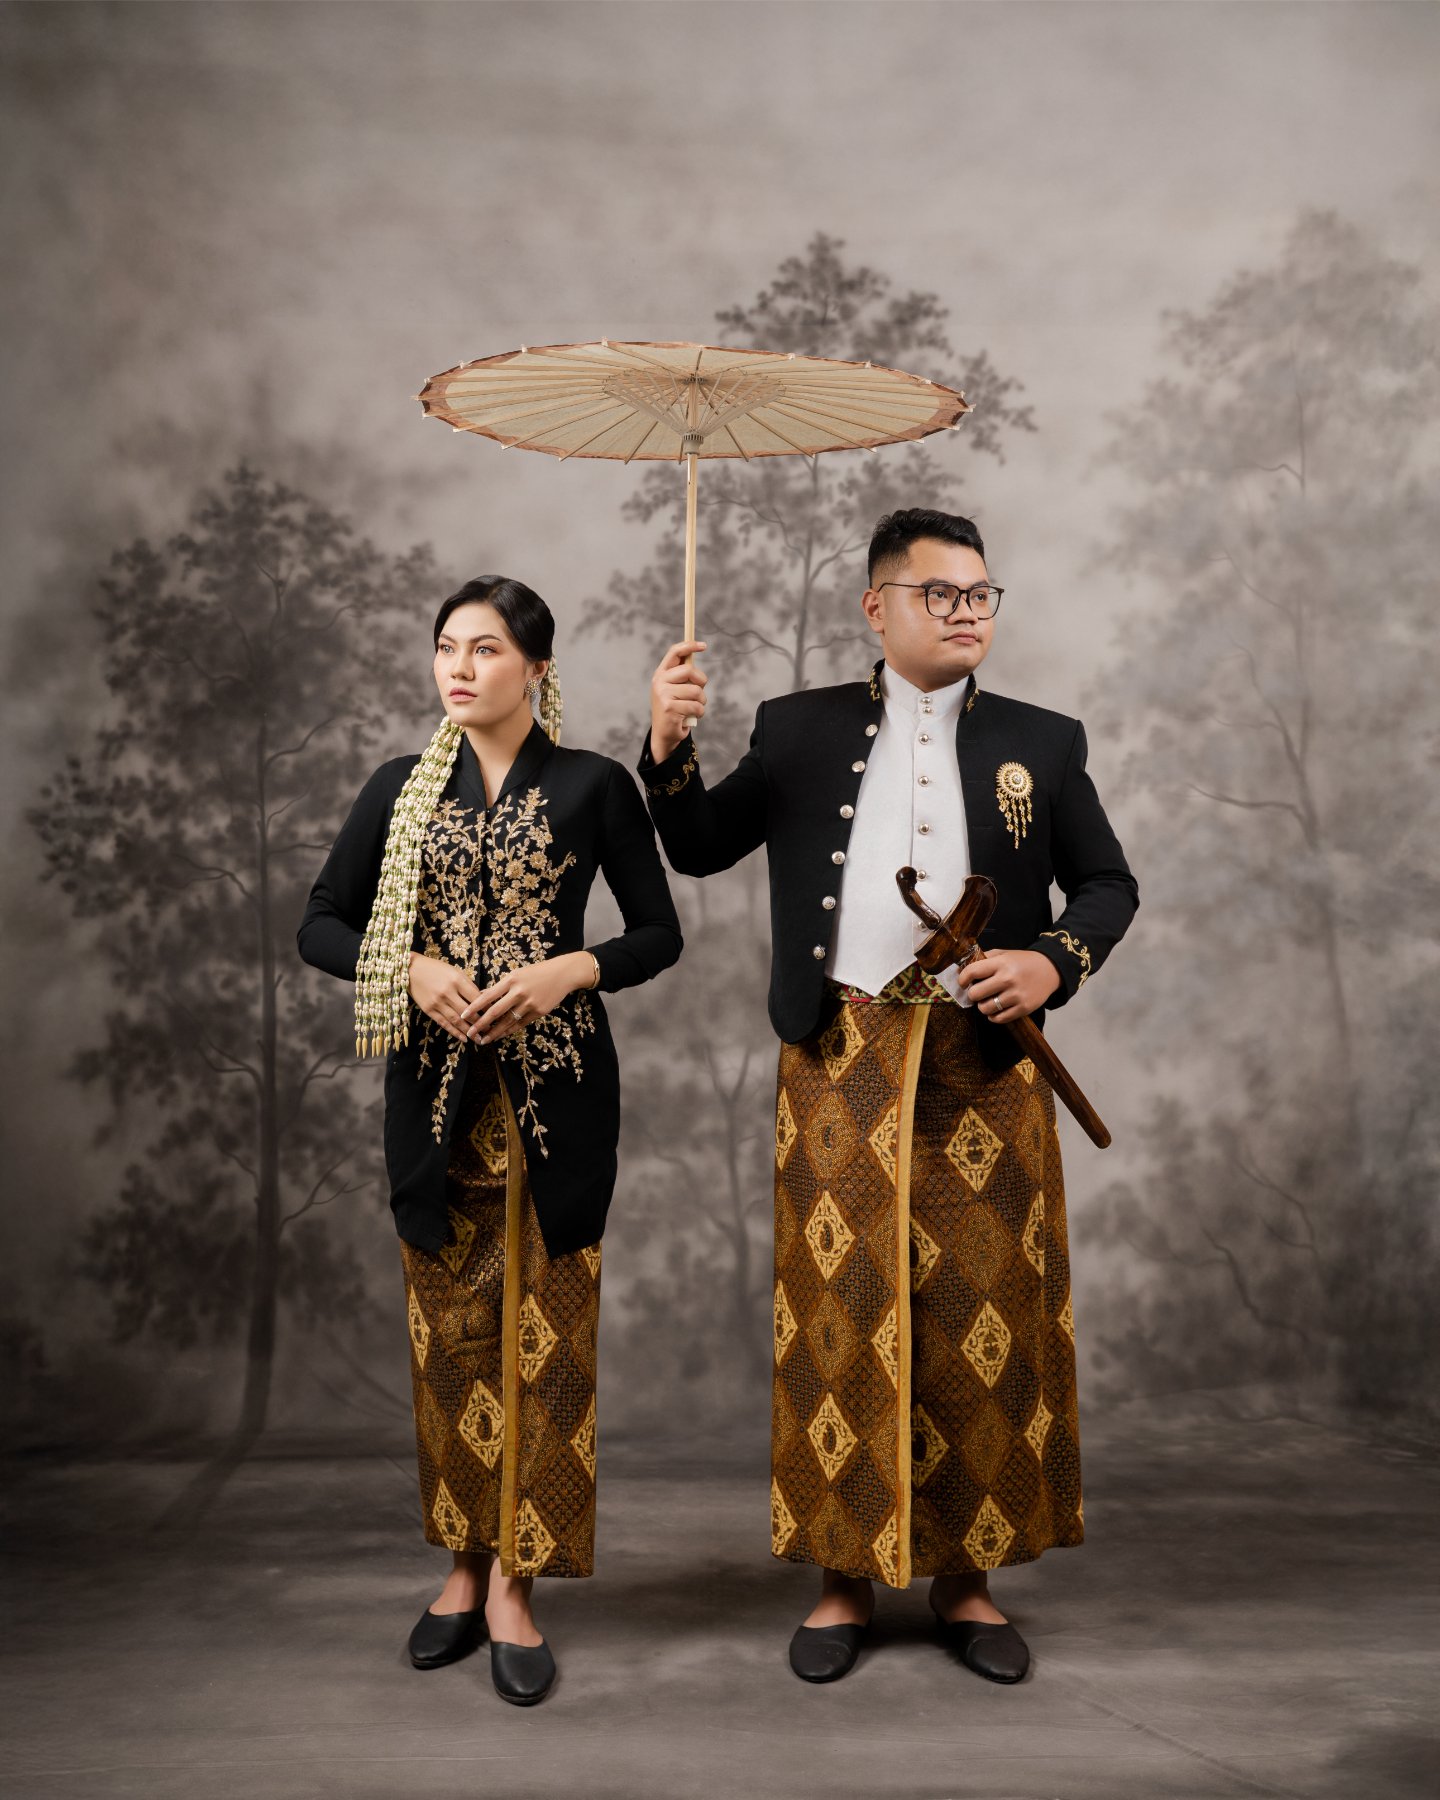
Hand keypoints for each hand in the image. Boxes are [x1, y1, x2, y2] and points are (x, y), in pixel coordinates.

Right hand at [407, 953, 482, 1043]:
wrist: (411, 970)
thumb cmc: (436, 969)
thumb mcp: (455, 971)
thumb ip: (468, 985)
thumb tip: (483, 1000)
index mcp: (457, 980)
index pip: (476, 997)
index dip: (487, 1007)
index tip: (495, 1014)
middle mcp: (447, 992)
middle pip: (468, 1012)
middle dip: (480, 1022)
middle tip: (490, 1029)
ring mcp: (437, 1002)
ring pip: (457, 1020)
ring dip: (469, 1031)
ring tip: (479, 1038)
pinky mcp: (428, 1010)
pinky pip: (444, 1024)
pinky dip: (455, 1032)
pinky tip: (464, 1038)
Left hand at [462, 953, 597, 1044]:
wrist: (562, 974)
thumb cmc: (536, 972)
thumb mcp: (516, 974)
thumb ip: (500, 986)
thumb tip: (482, 995)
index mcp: (511, 980)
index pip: (487, 996)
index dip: (474, 1007)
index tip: (463, 1015)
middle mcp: (518, 992)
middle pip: (495, 1011)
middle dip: (480, 1024)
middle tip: (470, 1033)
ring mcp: (529, 1003)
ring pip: (507, 1021)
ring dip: (494, 1032)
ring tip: (484, 1040)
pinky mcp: (538, 1012)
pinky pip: (520, 1024)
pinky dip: (509, 1031)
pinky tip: (500, 1035)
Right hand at [649, 639, 707, 761]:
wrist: (664, 734)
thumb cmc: (675, 709)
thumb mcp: (676, 688)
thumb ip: (683, 674)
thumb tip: (694, 653)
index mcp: (661, 673)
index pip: (674, 652)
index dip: (690, 646)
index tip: (704, 646)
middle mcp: (659, 681)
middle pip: (689, 670)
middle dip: (701, 681)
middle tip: (699, 693)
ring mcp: (663, 694)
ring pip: (696, 691)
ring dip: (702, 701)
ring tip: (695, 707)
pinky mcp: (670, 708)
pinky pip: (696, 706)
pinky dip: (699, 713)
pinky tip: (692, 717)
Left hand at [955, 948, 1060, 1023]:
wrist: (1050, 970)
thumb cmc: (1023, 962)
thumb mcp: (1004, 954)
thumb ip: (985, 959)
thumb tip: (962, 968)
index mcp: (1001, 963)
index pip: (972, 972)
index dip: (963, 979)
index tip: (963, 982)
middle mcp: (1008, 979)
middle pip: (975, 994)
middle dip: (973, 994)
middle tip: (978, 992)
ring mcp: (1016, 995)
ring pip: (985, 1008)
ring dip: (983, 1006)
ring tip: (988, 1001)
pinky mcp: (1023, 1008)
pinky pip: (999, 1018)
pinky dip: (993, 1016)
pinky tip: (996, 1009)